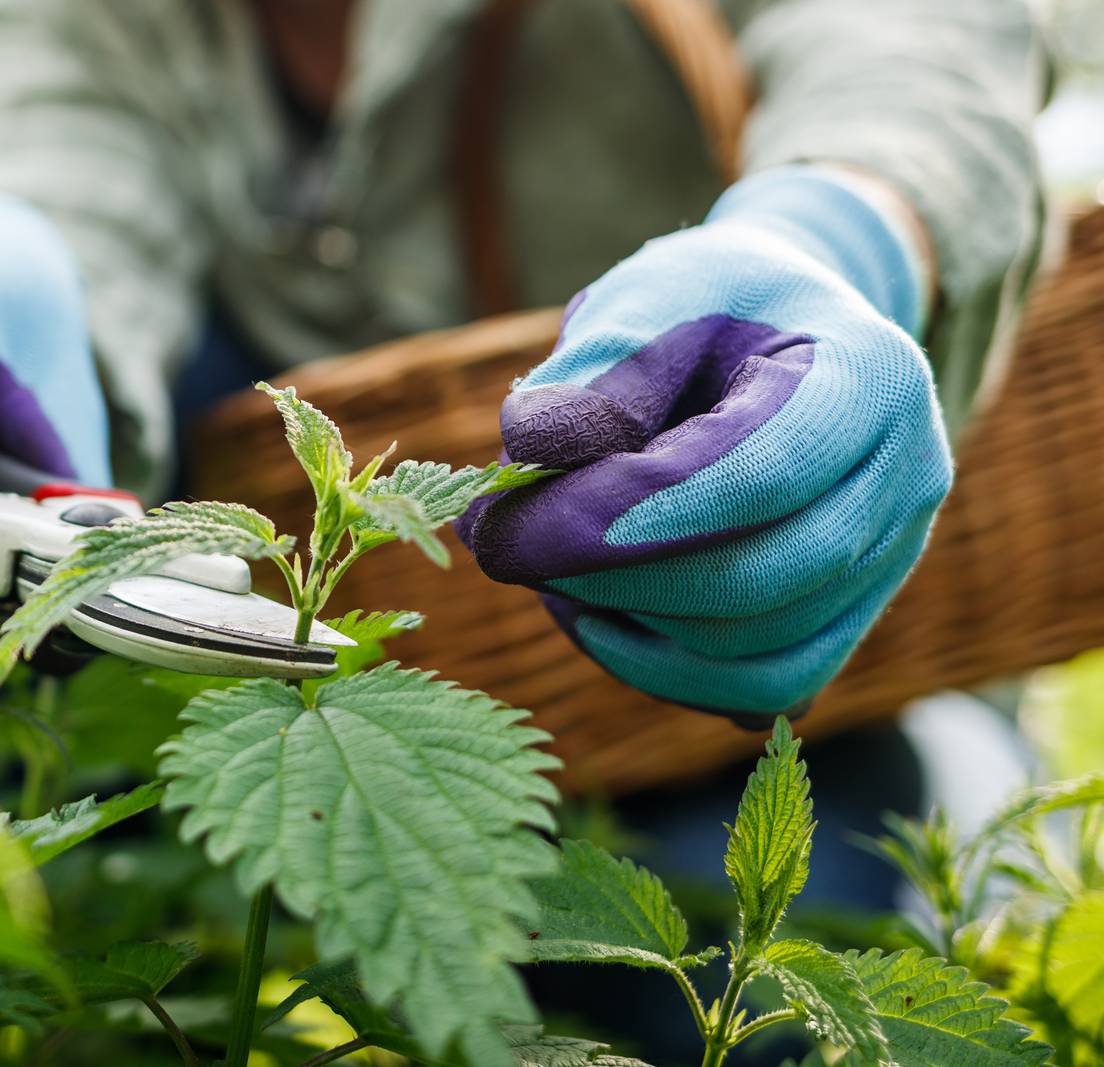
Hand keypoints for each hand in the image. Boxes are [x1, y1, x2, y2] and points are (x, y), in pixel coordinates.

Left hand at [459, 166, 951, 718]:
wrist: (785, 331)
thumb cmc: (709, 305)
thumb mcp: (651, 294)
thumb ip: (592, 367)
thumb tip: (526, 447)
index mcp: (872, 377)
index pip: (760, 476)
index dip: (630, 516)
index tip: (515, 524)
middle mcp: (907, 479)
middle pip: (760, 581)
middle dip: (612, 580)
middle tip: (503, 547)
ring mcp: (891, 560)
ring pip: (759, 654)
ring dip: (631, 629)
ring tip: (545, 570)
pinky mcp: (852, 618)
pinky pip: (765, 687)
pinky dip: (668, 672)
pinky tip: (595, 618)